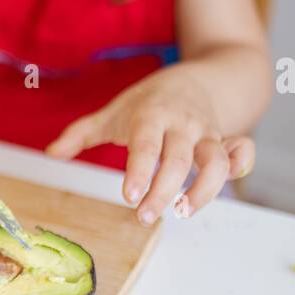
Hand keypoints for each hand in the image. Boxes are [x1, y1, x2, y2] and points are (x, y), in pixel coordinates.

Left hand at [44, 66, 254, 222]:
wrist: (200, 77)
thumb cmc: (149, 101)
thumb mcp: (113, 111)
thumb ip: (81, 133)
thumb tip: (52, 153)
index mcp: (151, 116)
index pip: (146, 145)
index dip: (140, 171)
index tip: (130, 197)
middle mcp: (183, 125)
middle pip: (180, 160)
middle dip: (164, 191)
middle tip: (145, 217)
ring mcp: (208, 133)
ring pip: (216, 162)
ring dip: (204, 190)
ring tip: (183, 212)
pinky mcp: (228, 141)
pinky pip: (243, 153)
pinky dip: (242, 167)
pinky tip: (223, 187)